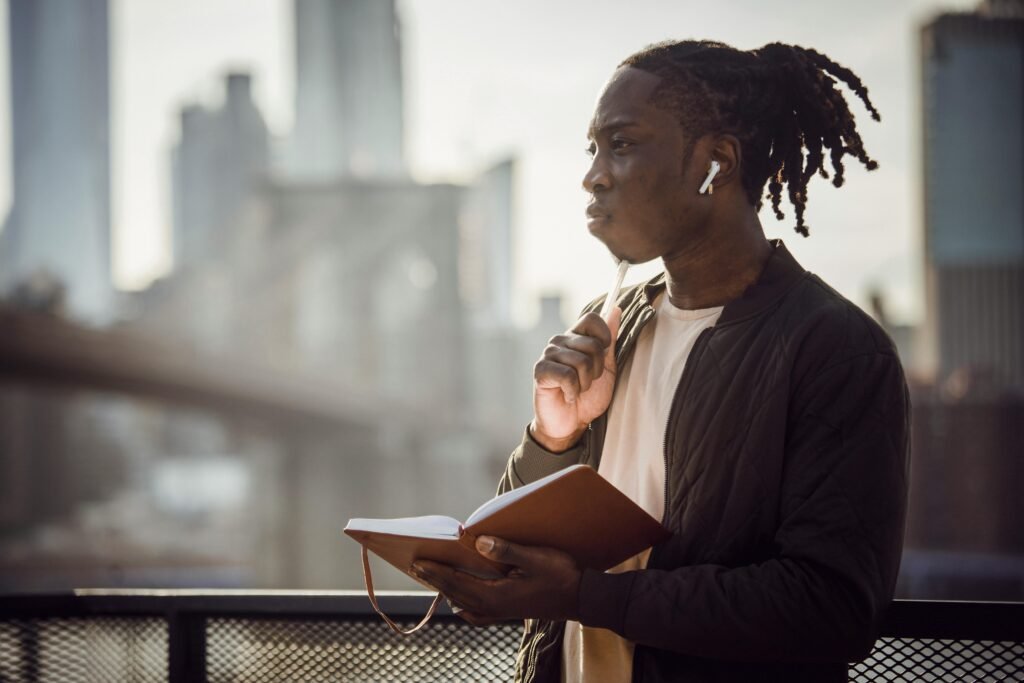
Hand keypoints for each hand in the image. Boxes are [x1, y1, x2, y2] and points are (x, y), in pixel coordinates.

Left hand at [410, 536, 581, 625]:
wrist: (583, 597)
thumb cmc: (562, 574)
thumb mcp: (536, 557)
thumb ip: (506, 550)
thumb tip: (477, 541)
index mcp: (497, 595)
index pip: (458, 583)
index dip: (436, 572)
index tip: (418, 561)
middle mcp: (495, 607)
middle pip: (456, 594)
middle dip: (436, 579)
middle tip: (416, 565)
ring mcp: (502, 612)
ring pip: (465, 603)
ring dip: (447, 590)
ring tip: (433, 577)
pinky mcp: (509, 611)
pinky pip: (478, 612)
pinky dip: (465, 605)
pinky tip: (461, 602)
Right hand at [531, 308, 620, 451]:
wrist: (572, 424)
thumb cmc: (589, 397)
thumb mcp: (606, 367)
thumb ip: (610, 339)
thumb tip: (615, 309)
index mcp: (576, 337)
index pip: (592, 319)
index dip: (604, 336)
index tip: (603, 354)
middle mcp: (560, 341)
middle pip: (592, 344)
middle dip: (597, 370)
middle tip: (588, 382)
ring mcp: (548, 355)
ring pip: (581, 362)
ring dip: (585, 384)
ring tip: (578, 390)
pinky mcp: (540, 371)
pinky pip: (568, 376)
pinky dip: (574, 392)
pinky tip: (568, 396)